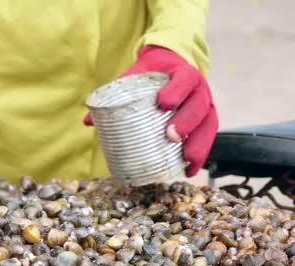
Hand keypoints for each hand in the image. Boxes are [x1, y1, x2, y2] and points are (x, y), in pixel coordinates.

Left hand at [84, 45, 218, 176]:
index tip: (162, 103)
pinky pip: (207, 139)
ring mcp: (205, 107)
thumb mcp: (134, 78)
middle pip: (198, 106)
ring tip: (185, 160)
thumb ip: (114, 95)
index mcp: (183, 74)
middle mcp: (199, 90)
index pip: (184, 80)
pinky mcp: (205, 123)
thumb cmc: (152, 75)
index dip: (176, 91)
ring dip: (197, 144)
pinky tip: (189, 170)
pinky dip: (200, 156)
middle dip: (186, 122)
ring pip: (207, 125)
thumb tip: (87, 122)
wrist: (171, 67)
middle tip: (170, 135)